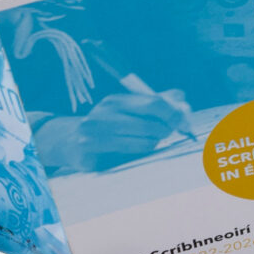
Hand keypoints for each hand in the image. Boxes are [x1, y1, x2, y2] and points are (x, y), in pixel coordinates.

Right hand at [33, 88, 195, 172]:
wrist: (70, 142)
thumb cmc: (109, 126)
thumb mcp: (130, 110)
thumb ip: (157, 103)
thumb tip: (181, 97)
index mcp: (117, 101)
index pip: (154, 103)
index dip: (174, 113)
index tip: (183, 121)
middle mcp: (104, 113)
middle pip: (151, 123)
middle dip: (166, 130)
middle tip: (167, 133)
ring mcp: (95, 133)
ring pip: (143, 142)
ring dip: (152, 144)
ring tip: (146, 142)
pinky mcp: (89, 152)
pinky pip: (128, 155)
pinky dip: (138, 154)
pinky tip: (132, 151)